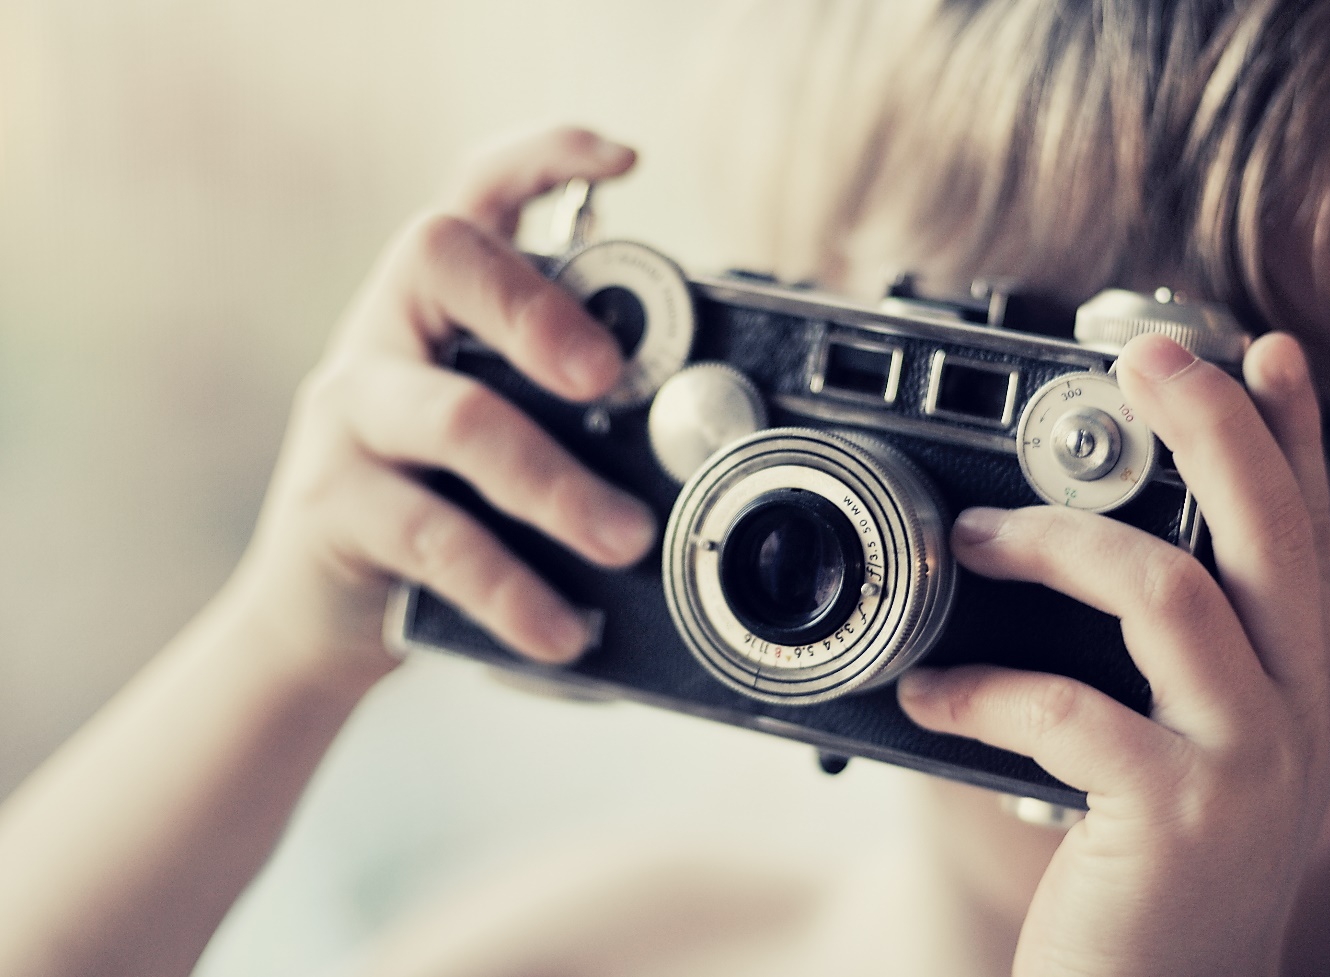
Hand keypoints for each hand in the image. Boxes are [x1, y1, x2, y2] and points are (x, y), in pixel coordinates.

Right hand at [221, 127, 657, 684]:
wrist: (325, 613)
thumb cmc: (441, 506)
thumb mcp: (503, 441)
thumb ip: (572, 416)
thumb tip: (699, 434)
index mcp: (439, 306)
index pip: (476, 194)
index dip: (544, 157)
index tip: (625, 160)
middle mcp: (385, 335)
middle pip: (444, 256)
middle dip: (538, 302)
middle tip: (609, 376)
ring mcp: (350, 415)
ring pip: (457, 417)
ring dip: (556, 482)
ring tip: (625, 538)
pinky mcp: (335, 506)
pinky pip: (436, 537)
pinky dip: (513, 588)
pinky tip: (561, 629)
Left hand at [897, 333, 1329, 976]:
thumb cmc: (1157, 868)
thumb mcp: (1185, 750)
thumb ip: (1162, 661)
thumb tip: (1073, 554)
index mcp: (1293, 681)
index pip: (1306, 531)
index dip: (1289, 431)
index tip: (1259, 350)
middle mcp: (1291, 710)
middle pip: (1265, 531)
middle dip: (1208, 426)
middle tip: (1145, 356)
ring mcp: (1243, 762)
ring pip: (1170, 595)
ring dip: (1058, 545)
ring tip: (974, 539)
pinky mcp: (1173, 816)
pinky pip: (1070, 710)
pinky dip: (982, 689)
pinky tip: (928, 691)